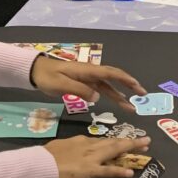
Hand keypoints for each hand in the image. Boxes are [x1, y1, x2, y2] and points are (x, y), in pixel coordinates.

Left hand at [31, 58, 145, 109]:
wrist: (36, 71)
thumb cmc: (48, 76)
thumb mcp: (61, 84)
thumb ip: (79, 90)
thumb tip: (97, 97)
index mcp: (87, 70)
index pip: (111, 73)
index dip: (126, 80)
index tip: (138, 88)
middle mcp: (91, 73)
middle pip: (114, 79)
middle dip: (129, 86)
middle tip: (142, 95)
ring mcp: (87, 78)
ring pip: (108, 86)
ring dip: (119, 95)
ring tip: (130, 107)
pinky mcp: (83, 83)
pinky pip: (100, 88)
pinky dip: (109, 95)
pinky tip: (115, 101)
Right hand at [45, 136, 150, 177]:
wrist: (38, 163)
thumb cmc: (45, 156)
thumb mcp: (59, 146)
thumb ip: (70, 147)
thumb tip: (74, 148)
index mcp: (81, 141)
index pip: (102, 141)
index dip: (115, 141)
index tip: (125, 141)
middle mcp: (89, 146)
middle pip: (113, 143)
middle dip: (130, 141)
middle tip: (145, 140)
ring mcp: (90, 158)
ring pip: (114, 151)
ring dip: (131, 149)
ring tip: (145, 148)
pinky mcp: (89, 171)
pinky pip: (107, 171)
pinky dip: (119, 171)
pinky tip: (130, 173)